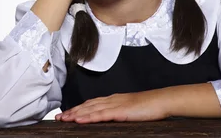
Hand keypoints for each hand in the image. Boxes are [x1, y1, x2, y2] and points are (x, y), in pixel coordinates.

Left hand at [54, 91, 170, 123]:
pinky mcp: (120, 111)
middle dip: (71, 112)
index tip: (66, 114)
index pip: (91, 104)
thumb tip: (109, 118)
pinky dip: (89, 117)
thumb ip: (118, 112)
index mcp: (113, 99)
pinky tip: (80, 120)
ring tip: (64, 119)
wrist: (161, 101)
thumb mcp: (130, 109)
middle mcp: (111, 100)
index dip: (77, 108)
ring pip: (90, 109)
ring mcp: (115, 105)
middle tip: (58, 118)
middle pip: (87, 105)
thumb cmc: (149, 107)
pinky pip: (101, 114)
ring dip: (75, 114)